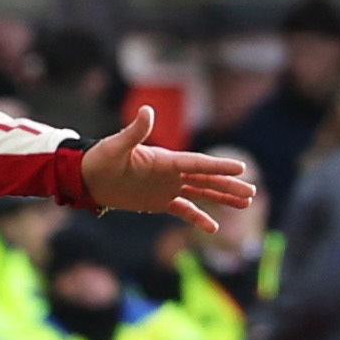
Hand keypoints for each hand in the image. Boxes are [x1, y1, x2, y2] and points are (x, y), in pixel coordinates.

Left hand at [78, 117, 254, 236]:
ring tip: (245, 203)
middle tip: (252, 192)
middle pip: (206, 179)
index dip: (218, 166)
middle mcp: (170, 173)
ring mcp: (166, 188)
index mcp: (165, 160)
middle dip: (229, 185)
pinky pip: (183, 211)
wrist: (87, 177)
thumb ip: (134, 132)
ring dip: (222, 198)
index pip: (197, 164)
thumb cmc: (100, 159)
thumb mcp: (117, 147)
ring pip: (201, 193)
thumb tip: (147, 111)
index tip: (240, 169)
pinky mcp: (158, 202)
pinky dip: (198, 219)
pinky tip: (213, 229)